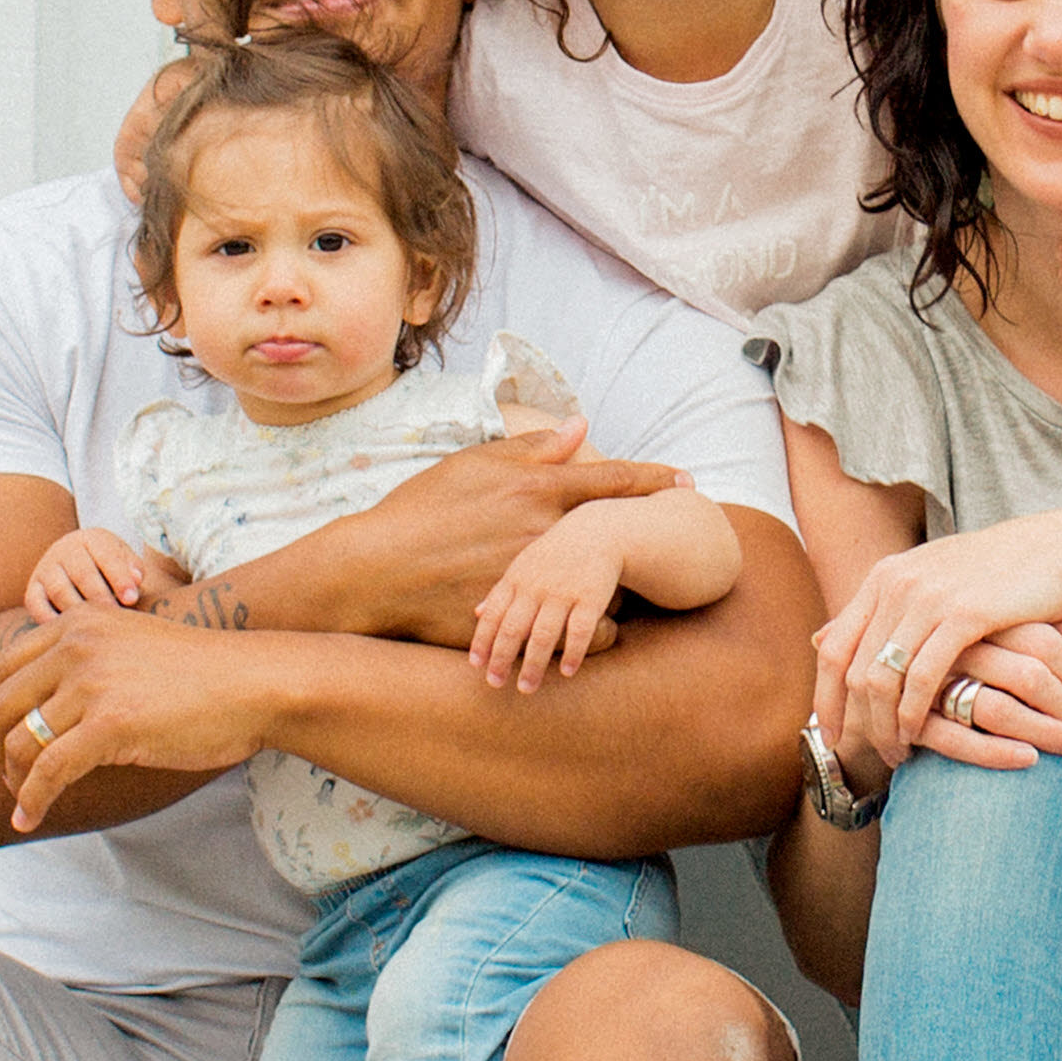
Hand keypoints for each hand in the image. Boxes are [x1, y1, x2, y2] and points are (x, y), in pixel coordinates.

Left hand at [0, 604, 284, 833]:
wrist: (254, 682)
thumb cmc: (205, 672)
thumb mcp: (133, 643)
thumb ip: (91, 657)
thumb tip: (51, 700)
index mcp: (80, 623)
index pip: (6, 663)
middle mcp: (77, 645)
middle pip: (3, 702)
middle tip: (2, 775)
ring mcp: (91, 683)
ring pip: (21, 741)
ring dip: (14, 779)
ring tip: (22, 799)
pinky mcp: (109, 724)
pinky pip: (48, 770)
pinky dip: (32, 800)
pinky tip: (29, 818)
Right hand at [22, 527, 186, 621]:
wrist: (76, 567)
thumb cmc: (109, 569)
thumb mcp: (124, 560)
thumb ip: (132, 568)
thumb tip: (136, 580)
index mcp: (91, 538)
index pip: (106, 555)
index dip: (119, 577)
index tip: (132, 599)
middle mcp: (64, 550)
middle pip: (82, 573)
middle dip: (100, 596)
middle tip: (114, 616)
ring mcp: (45, 569)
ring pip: (60, 590)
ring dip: (78, 609)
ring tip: (95, 626)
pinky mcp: (33, 590)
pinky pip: (37, 605)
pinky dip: (50, 619)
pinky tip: (69, 631)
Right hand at [261, 425, 683, 645]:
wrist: (374, 572)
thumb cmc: (420, 510)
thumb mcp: (472, 465)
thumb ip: (531, 449)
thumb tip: (579, 427)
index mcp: (533, 489)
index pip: (612, 480)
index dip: (655, 480)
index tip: (687, 481)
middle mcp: (542, 533)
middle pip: (617, 541)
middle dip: (641, 546)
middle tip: (662, 545)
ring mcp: (534, 580)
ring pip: (603, 592)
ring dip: (616, 594)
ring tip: (616, 598)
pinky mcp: (521, 620)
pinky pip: (574, 633)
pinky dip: (588, 634)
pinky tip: (587, 634)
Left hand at [471, 501, 644, 690]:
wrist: (596, 532)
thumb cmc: (553, 555)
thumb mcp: (523, 566)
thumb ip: (501, 591)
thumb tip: (475, 614)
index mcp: (516, 580)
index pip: (493, 614)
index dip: (482, 641)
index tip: (476, 666)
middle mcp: (537, 587)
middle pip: (514, 628)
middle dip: (502, 658)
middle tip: (495, 684)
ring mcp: (564, 592)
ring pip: (544, 634)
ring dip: (534, 664)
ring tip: (527, 688)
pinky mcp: (591, 597)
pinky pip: (581, 630)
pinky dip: (574, 652)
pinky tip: (567, 672)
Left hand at [813, 517, 1061, 777]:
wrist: (1060, 549)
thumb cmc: (999, 574)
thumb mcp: (930, 582)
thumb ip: (879, 611)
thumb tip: (818, 638)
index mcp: (885, 576)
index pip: (834, 646)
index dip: (824, 695)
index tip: (829, 733)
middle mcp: (896, 583)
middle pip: (852, 668)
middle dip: (855, 719)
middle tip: (864, 753)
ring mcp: (927, 597)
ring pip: (882, 676)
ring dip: (883, 724)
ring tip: (894, 753)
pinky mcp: (962, 613)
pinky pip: (922, 676)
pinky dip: (913, 712)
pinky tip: (918, 736)